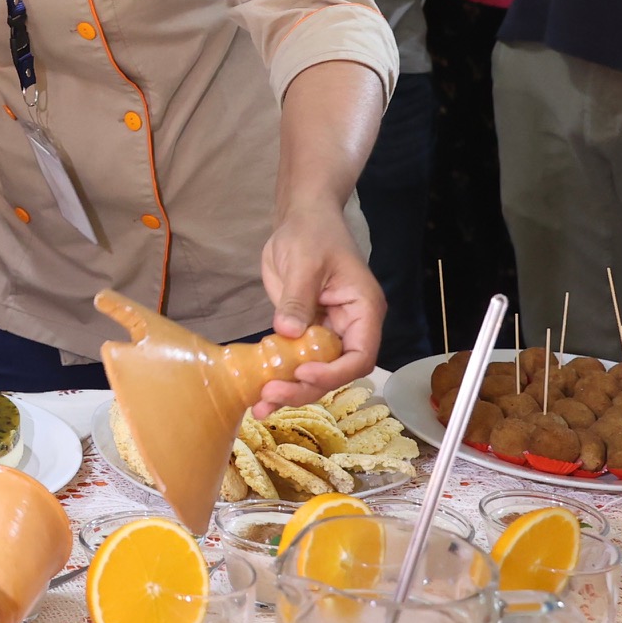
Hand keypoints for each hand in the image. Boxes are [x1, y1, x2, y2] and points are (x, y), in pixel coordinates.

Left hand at [256, 199, 383, 412]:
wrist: (301, 217)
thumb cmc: (312, 232)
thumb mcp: (305, 262)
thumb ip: (298, 299)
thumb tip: (287, 333)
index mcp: (363, 311)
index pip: (359, 356)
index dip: (334, 372)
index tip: (302, 374)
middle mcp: (350, 327)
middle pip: (336, 371)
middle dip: (305, 387)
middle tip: (271, 396)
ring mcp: (327, 330)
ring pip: (315, 370)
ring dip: (290, 389)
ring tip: (261, 405)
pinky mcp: (305, 329)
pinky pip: (296, 358)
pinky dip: (279, 374)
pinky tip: (259, 390)